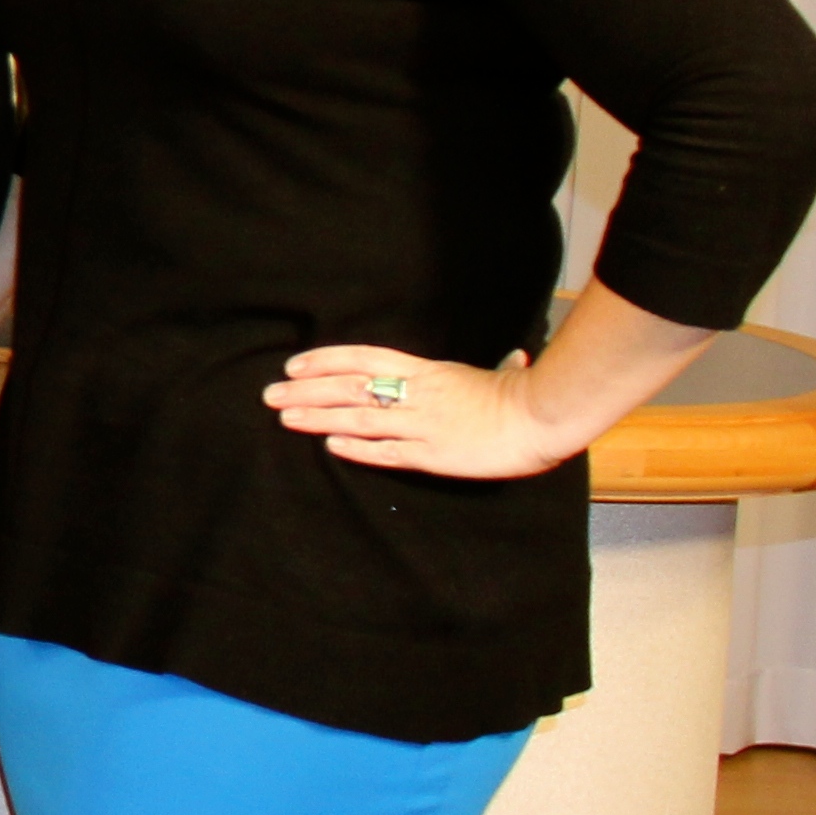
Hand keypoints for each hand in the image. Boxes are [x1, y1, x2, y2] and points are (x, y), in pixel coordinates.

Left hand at [271, 344, 576, 478]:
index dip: (325, 360)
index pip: (364, 359)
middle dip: (307, 391)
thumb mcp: (501, 376)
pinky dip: (358, 447)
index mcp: (428, 371)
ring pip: (360, 417)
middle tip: (271, 394)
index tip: (294, 365)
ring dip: (319, 417)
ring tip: (285, 417)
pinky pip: (388, 451)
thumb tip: (515, 359)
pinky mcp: (434, 455)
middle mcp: (417, 394)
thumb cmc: (527, 396)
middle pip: (350, 387)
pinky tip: (331, 445)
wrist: (544, 417)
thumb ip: (498, 369)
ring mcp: (423, 424)